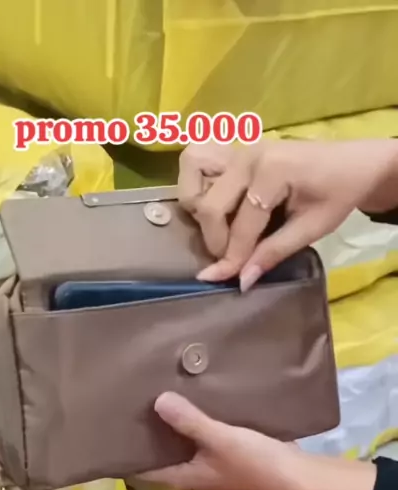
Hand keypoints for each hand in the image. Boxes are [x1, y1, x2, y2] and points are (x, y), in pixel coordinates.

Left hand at [139, 392, 376, 489]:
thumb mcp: (218, 439)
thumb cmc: (253, 463)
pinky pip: (197, 431)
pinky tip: (185, 394)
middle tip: (121, 402)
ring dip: (167, 422)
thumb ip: (189, 421)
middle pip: (157, 451)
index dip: (121, 454)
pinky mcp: (222, 446)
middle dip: (142, 432)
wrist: (294, 472)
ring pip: (177, 440)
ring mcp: (205, 459)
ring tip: (148, 391)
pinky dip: (190, 417)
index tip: (104, 431)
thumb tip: (157, 401)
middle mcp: (188, 469)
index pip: (139, 468)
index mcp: (180, 476)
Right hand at [179, 138, 397, 287]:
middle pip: (210, 206)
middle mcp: (248, 155)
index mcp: (272, 170)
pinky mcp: (234, 150)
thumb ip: (273, 253)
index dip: (234, 257)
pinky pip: (198, 162)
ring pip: (195, 180)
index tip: (230, 280)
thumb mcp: (311, 228)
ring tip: (221, 229)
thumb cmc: (337, 195)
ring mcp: (238, 149)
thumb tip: (240, 282)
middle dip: (216, 240)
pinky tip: (214, 203)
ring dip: (200, 210)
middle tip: (233, 258)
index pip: (242, 224)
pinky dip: (196, 184)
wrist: (352, 164)